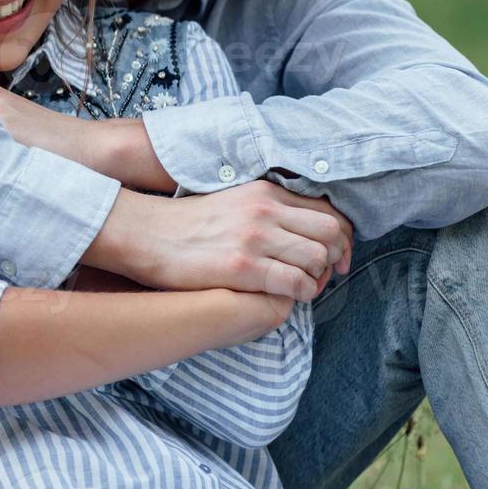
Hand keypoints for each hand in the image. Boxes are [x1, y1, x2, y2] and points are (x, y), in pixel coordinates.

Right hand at [93, 181, 352, 301]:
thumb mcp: (232, 202)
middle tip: (321, 274)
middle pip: (330, 232)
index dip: (341, 238)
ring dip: (316, 278)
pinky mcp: (243, 266)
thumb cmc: (185, 225)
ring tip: (300, 286)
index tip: (336, 257)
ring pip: (317, 258)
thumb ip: (266, 210)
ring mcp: (255, 237)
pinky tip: (286, 296)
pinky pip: (295, 283)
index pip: (327, 211)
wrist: (146, 234)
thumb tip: (297, 231)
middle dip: (334, 257)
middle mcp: (265, 210)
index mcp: (265, 192)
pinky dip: (300, 293)